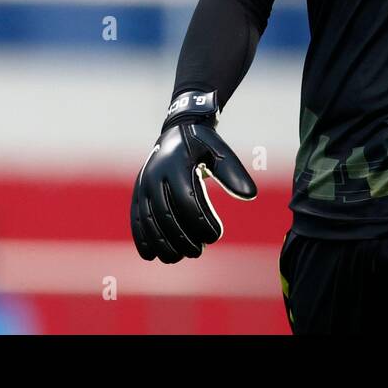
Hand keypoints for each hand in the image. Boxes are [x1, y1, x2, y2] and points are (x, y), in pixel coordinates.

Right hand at [130, 91, 257, 263]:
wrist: (177, 130)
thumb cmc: (203, 144)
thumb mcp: (219, 152)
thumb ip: (233, 173)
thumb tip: (250, 195)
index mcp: (175, 164)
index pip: (188, 200)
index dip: (201, 223)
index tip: (215, 236)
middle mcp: (155, 175)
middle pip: (166, 215)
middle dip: (182, 239)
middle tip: (198, 252)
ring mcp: (143, 185)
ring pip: (149, 221)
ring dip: (162, 244)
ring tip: (178, 257)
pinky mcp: (137, 193)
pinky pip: (136, 219)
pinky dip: (142, 238)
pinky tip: (151, 255)